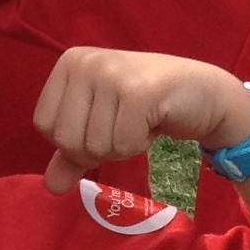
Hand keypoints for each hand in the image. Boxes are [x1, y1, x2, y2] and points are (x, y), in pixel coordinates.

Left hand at [34, 48, 249, 195]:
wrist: (206, 93)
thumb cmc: (149, 106)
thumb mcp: (103, 124)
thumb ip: (73, 154)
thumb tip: (52, 187)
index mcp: (70, 62)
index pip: (44, 125)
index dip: (75, 140)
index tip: (105, 122)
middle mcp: (86, 62)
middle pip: (67, 139)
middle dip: (100, 147)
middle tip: (126, 124)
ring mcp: (111, 74)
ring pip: (95, 146)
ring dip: (123, 146)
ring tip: (140, 121)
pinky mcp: (138, 92)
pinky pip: (122, 145)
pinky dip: (139, 144)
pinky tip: (153, 122)